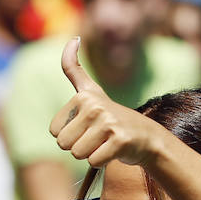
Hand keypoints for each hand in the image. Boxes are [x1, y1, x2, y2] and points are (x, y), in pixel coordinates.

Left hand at [49, 37, 166, 168]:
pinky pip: (94, 161)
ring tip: (104, 143)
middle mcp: (95, 106)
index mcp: (83, 96)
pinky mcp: (119, 140)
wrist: (146, 137)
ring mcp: (108, 122)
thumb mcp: (91, 91)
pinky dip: (101, 162)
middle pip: (64, 144)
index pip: (54, 131)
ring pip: (77, 154)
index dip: (68, 134)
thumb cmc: (111, 117)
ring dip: (90, 154)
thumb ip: (74, 68)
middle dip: (78, 146)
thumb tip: (73, 38)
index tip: (86, 125)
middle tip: (96, 137)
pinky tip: (113, 151)